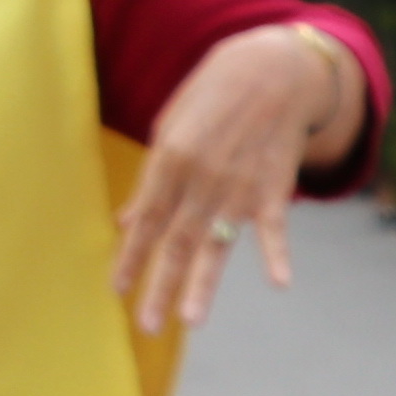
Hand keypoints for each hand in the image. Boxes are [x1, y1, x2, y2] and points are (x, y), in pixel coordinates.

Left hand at [111, 21, 360, 333]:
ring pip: (218, 243)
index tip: (116, 289)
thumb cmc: (211, 99)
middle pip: (177, 241)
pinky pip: (275, 227)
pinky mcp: (274, 187)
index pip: (146, 219)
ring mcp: (240, 185)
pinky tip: (279, 283)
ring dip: (203, 284)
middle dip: (159, 285)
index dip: (131, 255)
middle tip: (146, 325)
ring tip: (189, 321)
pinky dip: (278, 254)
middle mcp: (202, 177)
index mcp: (170, 159)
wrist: (271, 69)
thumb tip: (126, 220)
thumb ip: (151, 180)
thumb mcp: (171, 129)